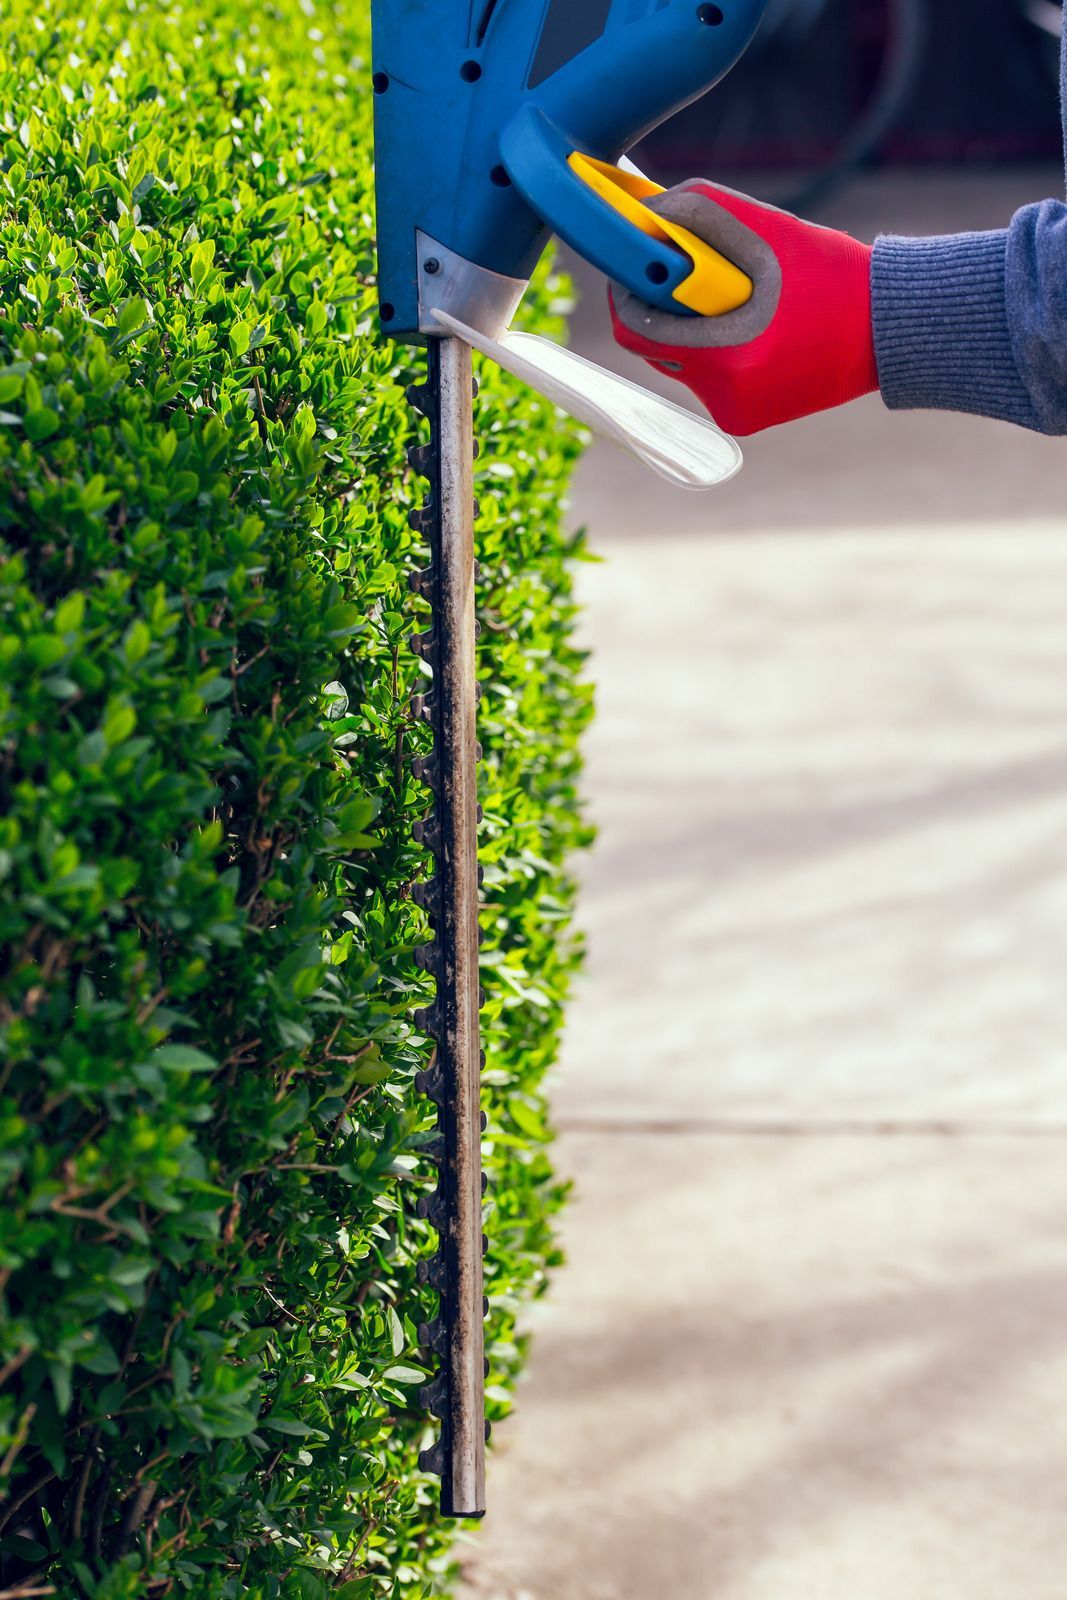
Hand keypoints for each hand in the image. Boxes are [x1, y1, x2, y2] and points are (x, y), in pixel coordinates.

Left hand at [610, 181, 877, 436]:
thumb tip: (643, 210)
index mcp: (727, 357)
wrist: (889, 330)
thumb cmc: (831, 274)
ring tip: (739, 301)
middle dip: (666, 307)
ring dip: (694, 328)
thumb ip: (698, 214)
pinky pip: (708, 380)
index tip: (636, 262)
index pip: (636, 330)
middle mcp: (724, 398)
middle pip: (657, 346)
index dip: (628, 291)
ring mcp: (733, 415)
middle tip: (693, 273)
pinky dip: (718, 351)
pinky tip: (756, 330)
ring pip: (682, 363)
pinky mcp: (743, 420)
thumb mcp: (765, 228)